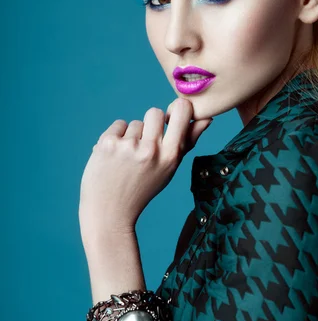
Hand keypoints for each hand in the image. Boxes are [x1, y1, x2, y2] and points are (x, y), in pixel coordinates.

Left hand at [78, 98, 212, 242]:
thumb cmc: (144, 188)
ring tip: (128, 159)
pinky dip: (116, 137)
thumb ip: (188, 142)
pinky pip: (118, 125)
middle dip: (151, 125)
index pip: (182, 111)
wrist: (110, 211)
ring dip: (132, 136)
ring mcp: (128, 146)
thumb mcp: (170, 169)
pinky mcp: (107, 143)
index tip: (172, 118)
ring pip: (135, 123)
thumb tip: (207, 118)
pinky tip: (115, 156)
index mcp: (170, 155)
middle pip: (156, 112)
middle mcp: (150, 149)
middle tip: (145, 146)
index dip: (177, 109)